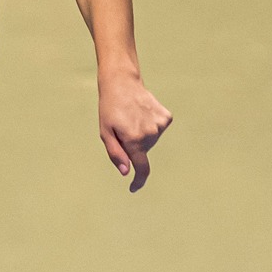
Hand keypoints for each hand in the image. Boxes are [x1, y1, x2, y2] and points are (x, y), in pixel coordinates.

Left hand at [98, 73, 171, 191]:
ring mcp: (160, 125)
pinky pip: (158, 129)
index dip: (138, 181)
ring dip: (142, 134)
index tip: (133, 188)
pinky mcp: (166, 117)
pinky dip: (151, 125)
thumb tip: (126, 172)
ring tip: (132, 118)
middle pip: (144, 151)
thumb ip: (116, 154)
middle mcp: (150, 134)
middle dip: (134, 146)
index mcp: (134, 140)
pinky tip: (143, 112)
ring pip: (151, 140)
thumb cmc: (110, 109)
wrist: (122, 83)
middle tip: (123, 128)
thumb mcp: (105, 132)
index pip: (142, 168)